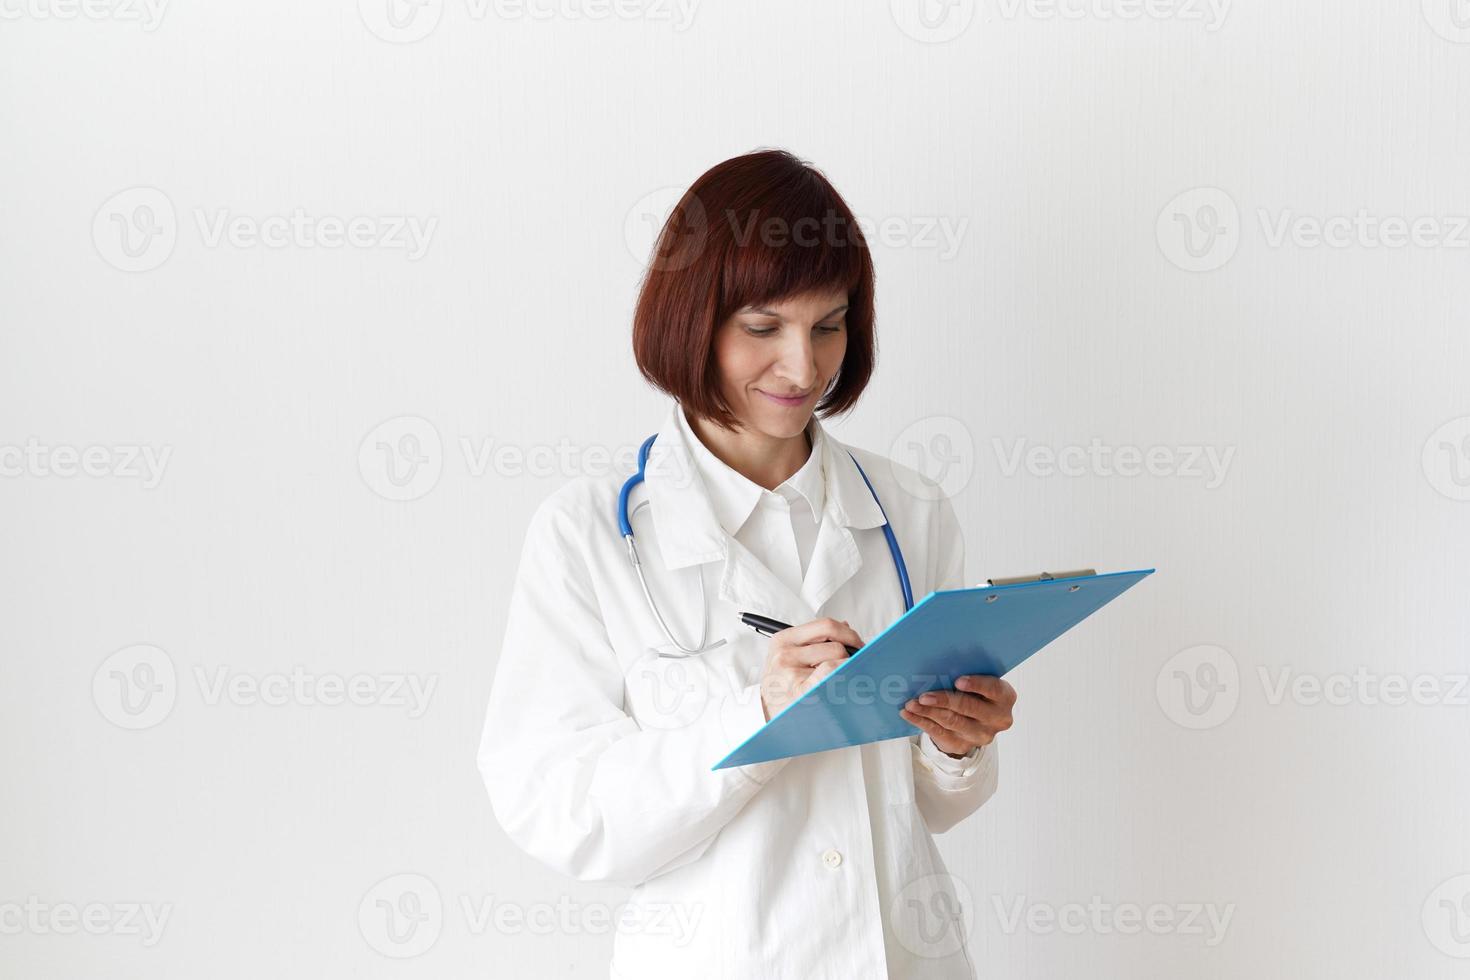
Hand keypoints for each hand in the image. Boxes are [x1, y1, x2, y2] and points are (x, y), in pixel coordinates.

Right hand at [759, 618, 862, 720]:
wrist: (765, 717)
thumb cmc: (782, 687)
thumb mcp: (790, 657)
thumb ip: (815, 640)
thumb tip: (846, 626)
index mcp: (783, 640)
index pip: (826, 625)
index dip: (849, 634)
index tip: (857, 644)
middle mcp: (784, 654)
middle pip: (836, 645)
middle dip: (849, 657)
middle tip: (852, 668)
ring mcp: (791, 673)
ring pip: (838, 661)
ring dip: (844, 672)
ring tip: (835, 684)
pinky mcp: (800, 691)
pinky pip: (832, 673)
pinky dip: (841, 679)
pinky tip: (838, 688)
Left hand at [901, 675, 1015, 757]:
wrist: (975, 720)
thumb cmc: (974, 691)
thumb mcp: (978, 682)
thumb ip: (967, 673)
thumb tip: (937, 664)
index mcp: (1005, 697)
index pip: (993, 689)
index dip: (976, 685)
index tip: (958, 681)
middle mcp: (997, 718)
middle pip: (969, 708)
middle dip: (944, 700)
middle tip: (924, 696)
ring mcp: (981, 735)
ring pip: (951, 721)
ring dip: (928, 712)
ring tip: (911, 703)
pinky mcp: (963, 745)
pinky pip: (939, 733)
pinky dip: (921, 722)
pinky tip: (909, 714)